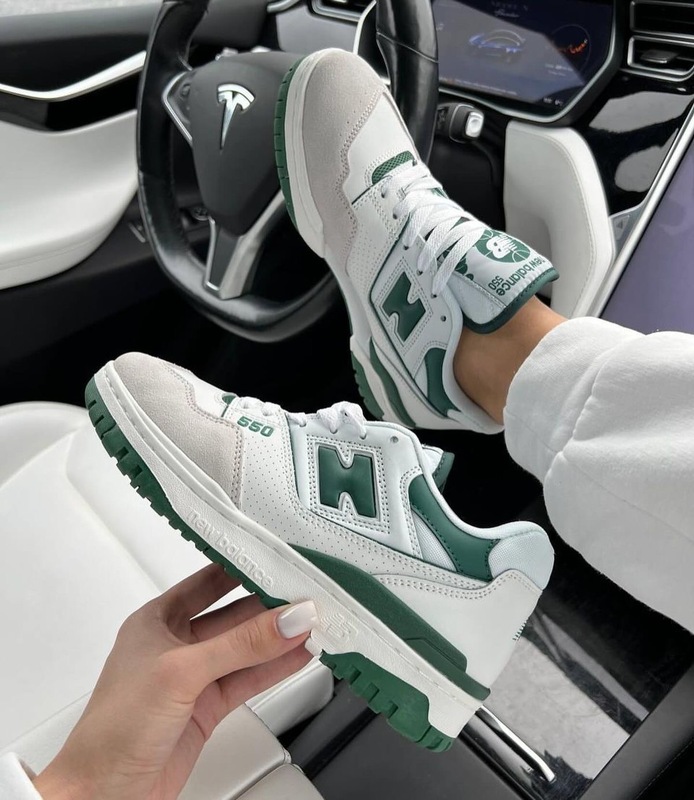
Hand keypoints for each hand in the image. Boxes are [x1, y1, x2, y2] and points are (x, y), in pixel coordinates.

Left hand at [33, 564, 315, 799]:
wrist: (103, 795)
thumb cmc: (112, 730)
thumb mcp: (181, 672)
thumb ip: (240, 645)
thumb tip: (286, 620)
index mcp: (157, 620)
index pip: (208, 581)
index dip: (242, 568)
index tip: (277, 560)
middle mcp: (177, 644)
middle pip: (233, 615)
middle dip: (269, 605)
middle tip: (304, 596)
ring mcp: (194, 677)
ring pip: (245, 648)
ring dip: (278, 637)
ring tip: (312, 623)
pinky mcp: (208, 707)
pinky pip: (250, 678)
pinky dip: (277, 667)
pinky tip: (299, 655)